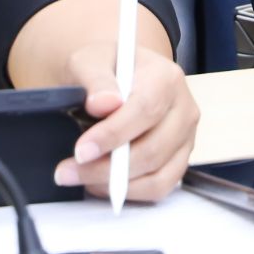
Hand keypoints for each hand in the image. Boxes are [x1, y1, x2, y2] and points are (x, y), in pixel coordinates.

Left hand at [53, 44, 196, 202]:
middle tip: (68, 171)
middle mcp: (184, 109)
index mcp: (167, 78)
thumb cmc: (106, 68)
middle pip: (152, 149)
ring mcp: (185, 137)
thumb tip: (103, 104)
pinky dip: (130, 192)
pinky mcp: (179, 159)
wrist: (118, 77)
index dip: (113, 135)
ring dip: (115, 185)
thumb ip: (95, 79)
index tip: (81, 151)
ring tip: (80, 177)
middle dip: (106, 167)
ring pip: (158, 175)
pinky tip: (101, 183)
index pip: (144, 110)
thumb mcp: (91, 61)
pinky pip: (160, 187)